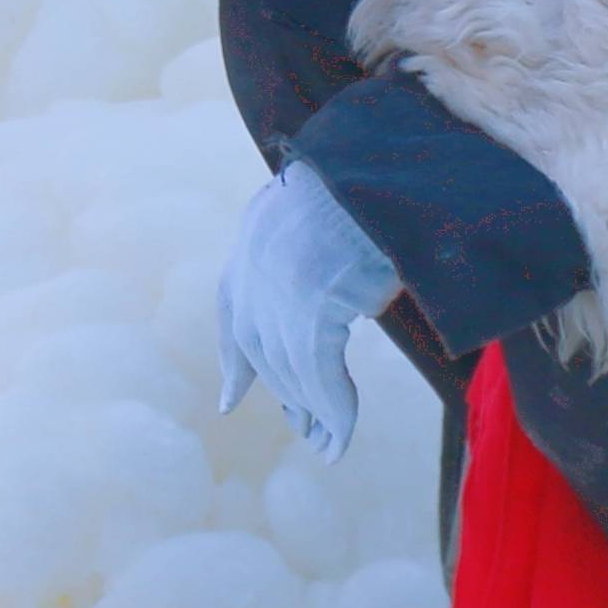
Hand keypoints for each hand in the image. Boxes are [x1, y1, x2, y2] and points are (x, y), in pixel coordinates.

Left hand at [217, 163, 399, 458]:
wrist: (377, 165)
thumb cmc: (363, 185)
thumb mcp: (318, 211)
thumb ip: (305, 249)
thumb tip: (325, 291)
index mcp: (252, 241)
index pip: (234, 313)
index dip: (237, 363)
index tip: (231, 398)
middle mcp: (255, 271)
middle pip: (265, 351)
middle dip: (285, 394)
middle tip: (304, 428)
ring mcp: (281, 292)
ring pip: (294, 370)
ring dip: (312, 412)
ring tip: (325, 442)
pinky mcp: (313, 309)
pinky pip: (322, 376)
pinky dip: (335, 412)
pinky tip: (339, 438)